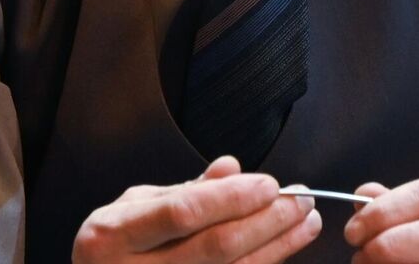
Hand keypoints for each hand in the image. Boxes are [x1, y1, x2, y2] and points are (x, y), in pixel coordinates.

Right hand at [73, 155, 323, 263]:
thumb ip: (184, 191)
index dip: (231, 198)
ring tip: (305, 223)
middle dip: (267, 221)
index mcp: (112, 237)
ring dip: (277, 248)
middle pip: (216, 248)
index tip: (270, 184)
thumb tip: (232, 167)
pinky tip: (283, 251)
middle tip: (302, 200)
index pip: (183, 213)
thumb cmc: (113, 250)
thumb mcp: (132, 209)